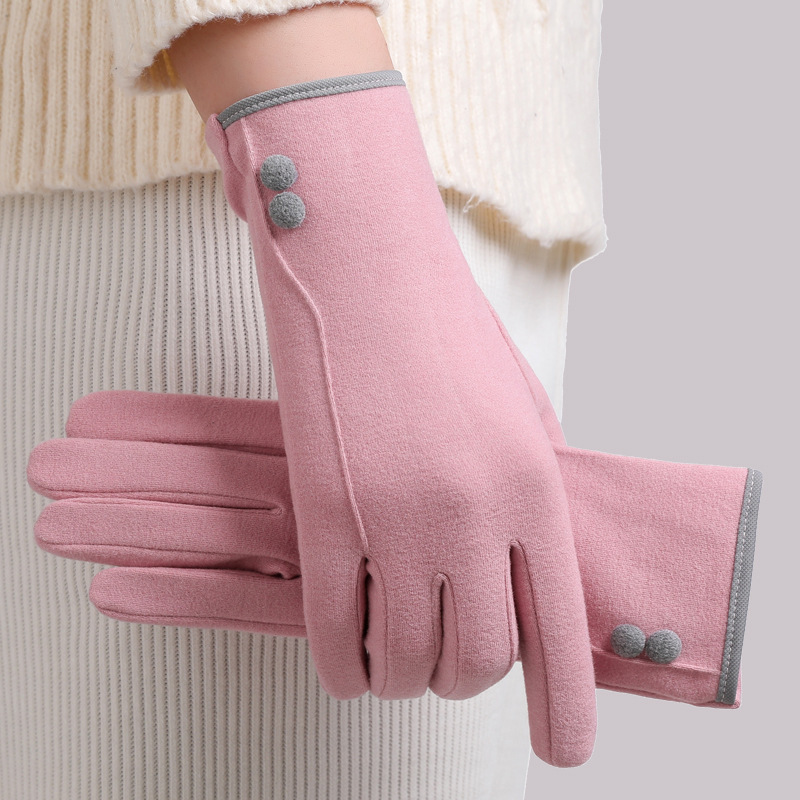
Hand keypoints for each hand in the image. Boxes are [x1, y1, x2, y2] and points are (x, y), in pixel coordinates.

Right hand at [28, 389, 758, 711]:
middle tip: (440, 655)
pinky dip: (341, 663)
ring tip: (388, 648)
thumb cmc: (441, 326)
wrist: (364, 262)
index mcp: (533, 488)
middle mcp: (474, 516)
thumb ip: (530, 486)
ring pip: (407, 661)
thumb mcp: (518, 403)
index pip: (561, 632)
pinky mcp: (324, 515)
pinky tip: (344, 655)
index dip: (564, 707)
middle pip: (478, 661)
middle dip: (461, 678)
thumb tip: (526, 561)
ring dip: (400, 672)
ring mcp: (397, 520)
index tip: (560, 748)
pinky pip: (334, 634)